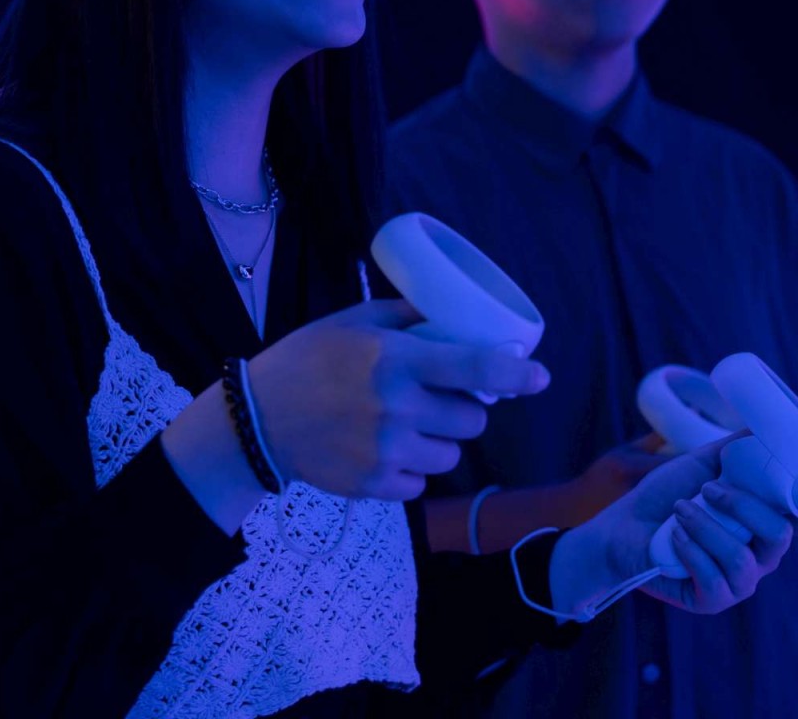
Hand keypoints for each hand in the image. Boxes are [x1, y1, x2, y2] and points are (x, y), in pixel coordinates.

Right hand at [247, 299, 550, 499]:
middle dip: (463, 410)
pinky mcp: (375, 485)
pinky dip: (411, 471)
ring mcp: (387, 451)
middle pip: (471, 421)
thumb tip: (452, 313)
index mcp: (396, 361)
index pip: (473, 368)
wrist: (257, 421)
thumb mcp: (353, 322)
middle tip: (436, 400)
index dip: (514, 374)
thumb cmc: (307, 361)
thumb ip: (405, 316)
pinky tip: (384, 452)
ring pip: (451, 456)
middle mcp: (397, 408)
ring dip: (439, 442)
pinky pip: (421, 484)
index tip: (540, 377)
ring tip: (406, 427)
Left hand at [551, 435, 793, 616]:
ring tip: (680, 510)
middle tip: (707, 488)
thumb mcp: (700, 465)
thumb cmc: (665, 496)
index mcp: (767, 522)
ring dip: (707, 527)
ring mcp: (740, 582)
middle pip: (780, 536)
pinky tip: (673, 536)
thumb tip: (764, 421)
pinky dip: (690, 550)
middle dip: (743, 506)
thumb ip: (735, 449)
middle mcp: (761, 554)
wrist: (621, 526)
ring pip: (744, 559)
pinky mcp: (713, 600)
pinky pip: (714, 580)